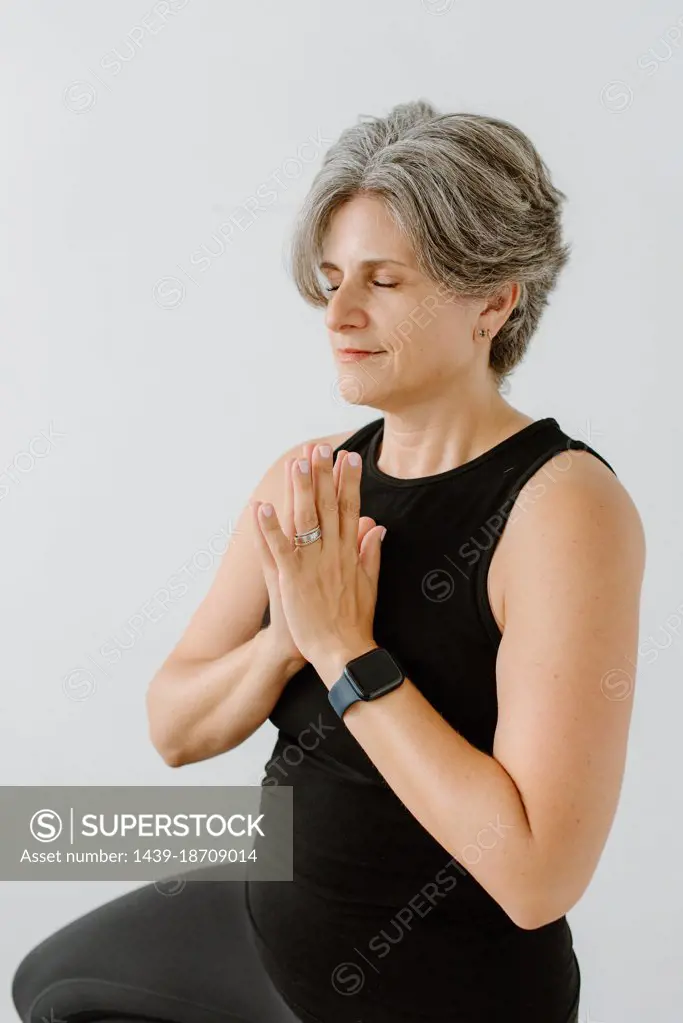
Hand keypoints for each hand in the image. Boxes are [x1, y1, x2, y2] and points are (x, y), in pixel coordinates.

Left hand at [252, 443, 385, 677]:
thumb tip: (379, 526)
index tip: (349, 458)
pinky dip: (270, 528)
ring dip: (300, 490)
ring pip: (306, 520)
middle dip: (324, 475)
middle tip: (319, 448)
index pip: (352, 509)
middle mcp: (333, 553)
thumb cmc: (354, 622)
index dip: (349, 482)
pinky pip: (280, 549)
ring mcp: (313, 565)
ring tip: (295, 463)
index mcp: (351, 553)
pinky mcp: (293, 579)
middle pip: (329, 506)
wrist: (343, 652)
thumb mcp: (370, 584)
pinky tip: (262, 507)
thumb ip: (371, 553)